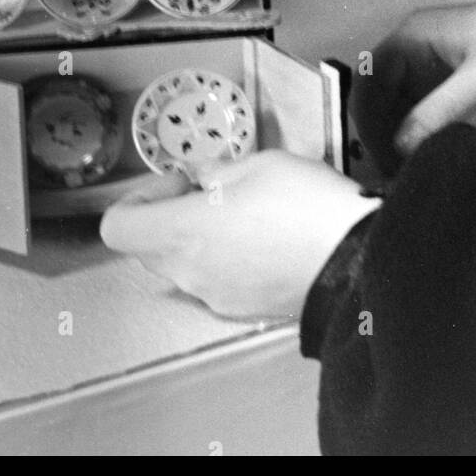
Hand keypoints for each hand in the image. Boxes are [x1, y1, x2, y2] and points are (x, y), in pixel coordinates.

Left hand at [100, 150, 380, 320]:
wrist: (359, 261)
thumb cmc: (307, 206)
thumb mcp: (260, 164)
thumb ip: (218, 170)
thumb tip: (203, 177)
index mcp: (183, 233)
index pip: (117, 228)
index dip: (138, 198)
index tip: (178, 183)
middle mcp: (191, 273)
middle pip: (148, 249)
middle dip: (170, 216)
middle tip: (210, 192)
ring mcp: (216, 297)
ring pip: (183, 266)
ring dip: (199, 239)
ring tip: (246, 213)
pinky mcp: (244, 311)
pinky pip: (216, 282)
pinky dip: (226, 260)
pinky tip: (266, 239)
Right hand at [352, 0, 475, 175]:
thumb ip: (439, 110)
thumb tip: (401, 144)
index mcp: (413, 36)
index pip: (369, 80)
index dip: (367, 118)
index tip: (377, 154)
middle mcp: (416, 52)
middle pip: (379, 98)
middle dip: (380, 134)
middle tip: (391, 172)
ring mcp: (432, 71)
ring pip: (398, 110)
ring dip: (398, 140)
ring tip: (406, 172)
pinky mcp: (450, 88)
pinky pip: (421, 116)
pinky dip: (419, 138)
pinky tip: (424, 159)